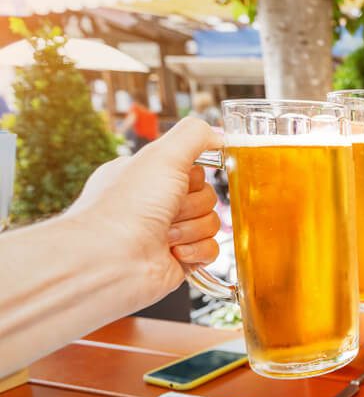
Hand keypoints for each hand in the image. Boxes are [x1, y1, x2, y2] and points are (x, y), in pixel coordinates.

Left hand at [67, 117, 222, 307]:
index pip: (195, 170)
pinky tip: (175, 252)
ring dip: (192, 229)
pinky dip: (197, 251)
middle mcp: (157, 204)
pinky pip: (212, 250)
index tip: (178, 181)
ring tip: (165, 235)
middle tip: (168, 211)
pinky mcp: (181, 260)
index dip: (193, 177)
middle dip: (192, 205)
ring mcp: (170, 233)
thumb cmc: (127, 206)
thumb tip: (220, 136)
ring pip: (212, 223)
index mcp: (149, 177)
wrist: (110, 260)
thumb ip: (195, 135)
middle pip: (208, 197)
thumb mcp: (162, 155)